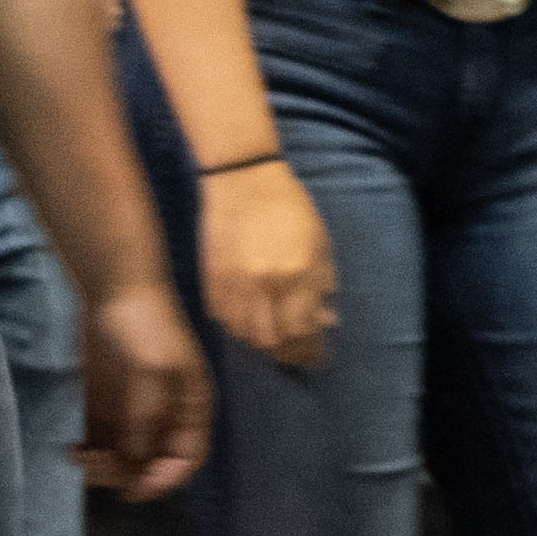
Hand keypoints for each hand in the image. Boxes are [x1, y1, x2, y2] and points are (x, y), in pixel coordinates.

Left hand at [73, 280, 211, 495]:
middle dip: (124, 472)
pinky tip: (71, 448)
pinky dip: (87, 450)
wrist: (113, 286)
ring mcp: (134, 409)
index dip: (164, 480)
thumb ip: (148, 419)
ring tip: (76, 456)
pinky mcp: (106, 402)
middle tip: (93, 465)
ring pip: (122, 455)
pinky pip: (99, 439)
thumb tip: (138, 461)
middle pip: (150, 462)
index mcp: (190, 407)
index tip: (132, 491)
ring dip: (102, 465)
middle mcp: (165, 414)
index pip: (186, 458)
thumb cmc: (145, 325)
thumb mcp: (153, 372)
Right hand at [199, 150, 340, 372]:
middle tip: (295, 346)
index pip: (303, 332)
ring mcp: (233, 286)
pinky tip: (248, 314)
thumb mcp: (319, 243)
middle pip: (272, 341)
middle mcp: (264, 286)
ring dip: (262, 338)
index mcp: (297, 275)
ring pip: (245, 335)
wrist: (242, 181)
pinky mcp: (210, 281)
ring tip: (273, 329)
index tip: (316, 355)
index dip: (310, 350)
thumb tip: (325, 320)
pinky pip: (223, 319)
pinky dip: (237, 324)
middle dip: (287, 350)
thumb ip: (322, 284)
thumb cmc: (289, 208)